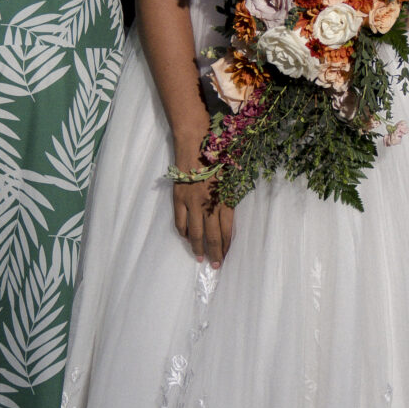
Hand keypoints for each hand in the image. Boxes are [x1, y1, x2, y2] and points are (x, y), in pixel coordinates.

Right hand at [171, 131, 235, 266]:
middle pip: (212, 236)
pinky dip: (183, 232)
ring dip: (198, 248)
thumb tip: (228, 214)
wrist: (194, 141)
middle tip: (215, 266)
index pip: (227, 229)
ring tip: (200, 258)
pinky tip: (187, 238)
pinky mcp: (178, 198)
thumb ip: (229, 195)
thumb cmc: (217, 155)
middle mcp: (208, 204)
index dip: (227, 245)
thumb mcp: (230, 175)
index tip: (226, 255)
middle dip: (215, 253)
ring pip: (195, 233)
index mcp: (224, 198)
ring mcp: (192, 202)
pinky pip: (180, 221)